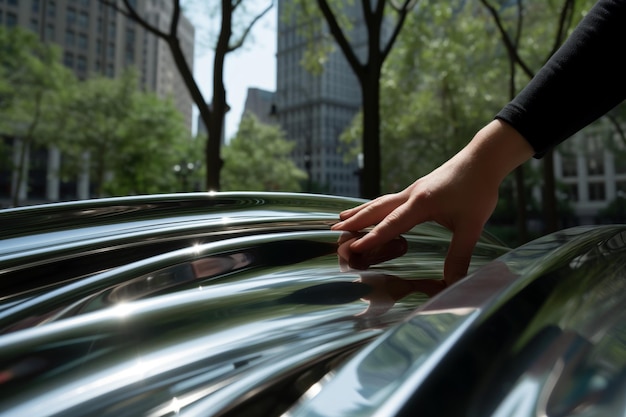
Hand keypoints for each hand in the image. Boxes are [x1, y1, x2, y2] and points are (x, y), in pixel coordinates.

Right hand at [332, 120, 532, 283]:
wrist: (484, 158)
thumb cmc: (478, 189)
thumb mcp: (472, 225)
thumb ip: (459, 254)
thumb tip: (452, 282)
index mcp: (421, 203)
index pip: (391, 224)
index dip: (372, 238)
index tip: (354, 248)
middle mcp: (411, 195)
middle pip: (377, 209)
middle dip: (355, 220)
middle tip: (333, 229)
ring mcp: (413, 190)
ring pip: (380, 202)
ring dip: (361, 211)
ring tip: (342, 217)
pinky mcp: (418, 189)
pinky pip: (389, 200)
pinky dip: (374, 207)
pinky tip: (373, 211)